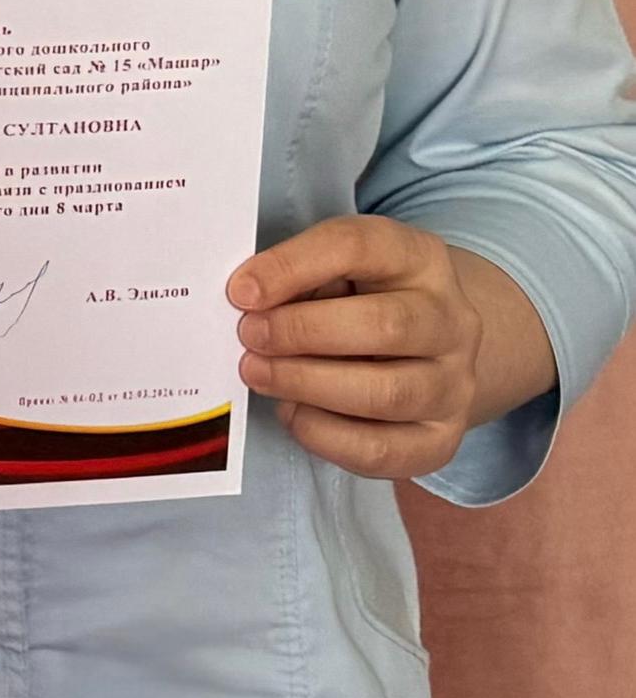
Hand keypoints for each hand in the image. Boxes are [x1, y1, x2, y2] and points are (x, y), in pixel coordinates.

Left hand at [231, 217, 552, 480]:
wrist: (427, 350)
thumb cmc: (359, 299)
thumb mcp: (334, 267)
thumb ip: (295, 275)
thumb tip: (244, 299)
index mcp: (420, 258)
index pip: (360, 247)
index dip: (293, 267)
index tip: (241, 290)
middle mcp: (451, 321)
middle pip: (386, 325)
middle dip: (302, 332)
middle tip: (247, 336)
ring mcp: (455, 383)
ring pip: (389, 392)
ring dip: (309, 384)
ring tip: (258, 373)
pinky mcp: (441, 439)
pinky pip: (384, 450)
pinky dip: (327, 436)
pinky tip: (292, 412)